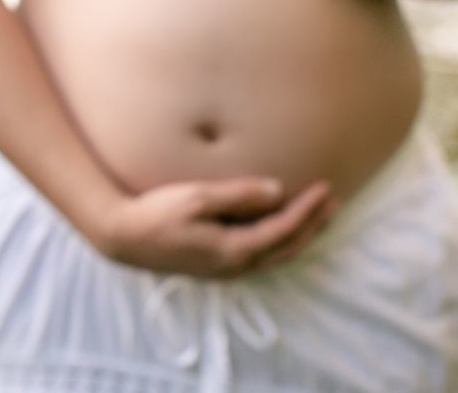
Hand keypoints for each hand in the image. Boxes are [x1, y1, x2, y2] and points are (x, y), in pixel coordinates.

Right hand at [89, 175, 336, 277]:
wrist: (123, 237)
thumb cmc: (157, 213)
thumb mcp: (198, 197)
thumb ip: (239, 194)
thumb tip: (277, 191)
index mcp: (235, 250)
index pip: (285, 229)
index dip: (309, 209)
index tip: (326, 187)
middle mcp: (236, 265)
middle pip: (288, 247)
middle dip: (314, 225)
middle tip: (334, 202)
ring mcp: (227, 269)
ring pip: (276, 254)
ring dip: (299, 233)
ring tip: (318, 213)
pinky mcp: (217, 264)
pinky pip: (261, 254)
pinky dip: (280, 239)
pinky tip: (281, 224)